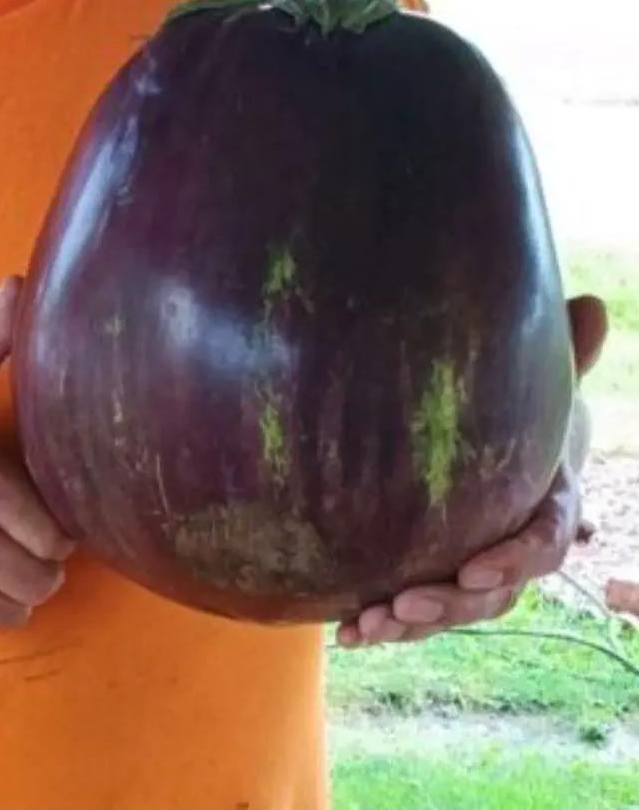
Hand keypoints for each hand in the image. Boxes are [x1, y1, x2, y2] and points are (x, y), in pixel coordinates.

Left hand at [337, 294, 608, 649]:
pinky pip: (420, 609)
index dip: (513, 560)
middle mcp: (515, 546)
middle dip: (450, 604)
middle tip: (405, 603)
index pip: (541, 542)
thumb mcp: (543, 380)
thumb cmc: (522, 406)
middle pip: (494, 593)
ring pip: (454, 610)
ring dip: (413, 624)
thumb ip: (565, 353)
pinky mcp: (439, 574)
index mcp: (548, 503)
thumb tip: (592, 304)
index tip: (476, 571)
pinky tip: (347, 635)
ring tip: (367, 627)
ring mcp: (476, 567)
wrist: (499, 437)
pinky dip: (385, 624)